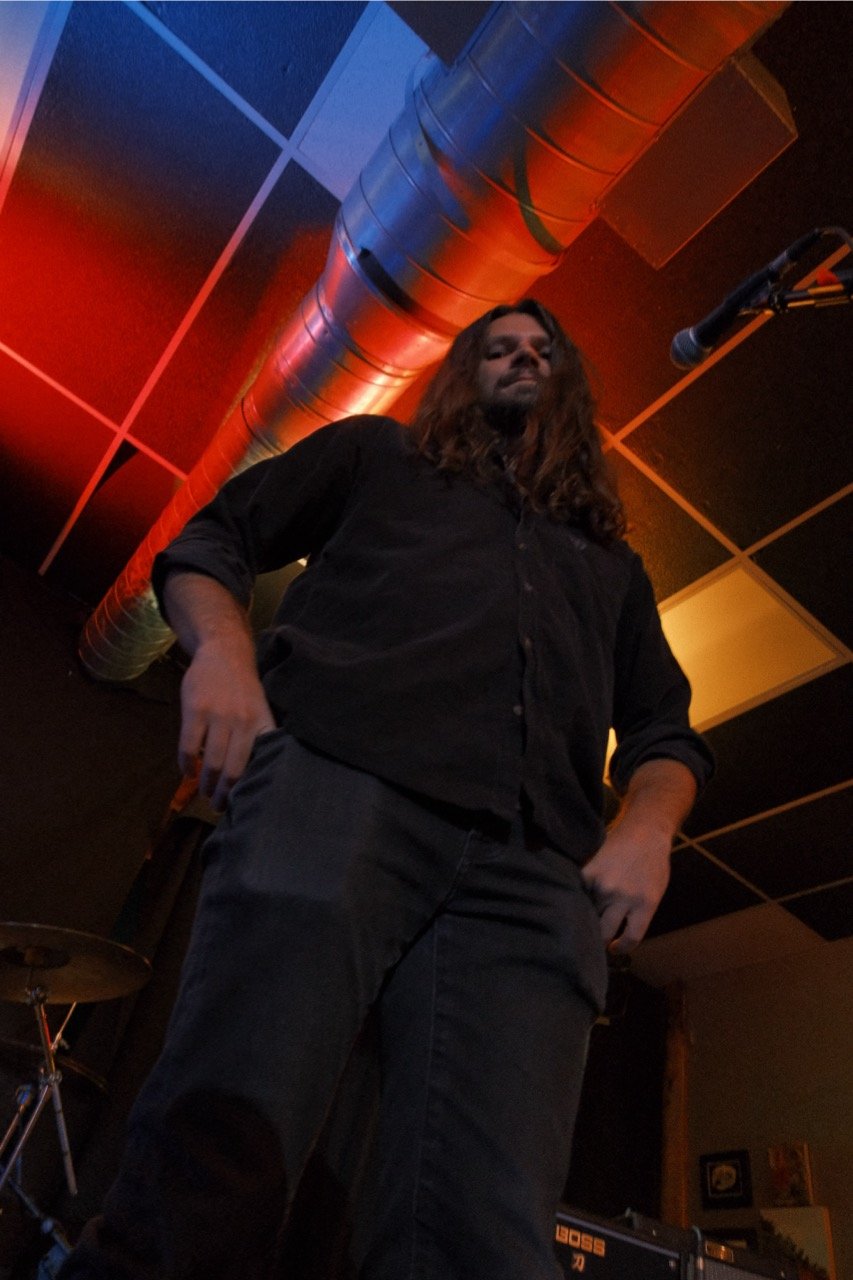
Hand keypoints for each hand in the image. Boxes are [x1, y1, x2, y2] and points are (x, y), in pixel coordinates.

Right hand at [178, 636, 275, 810]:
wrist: (224, 653)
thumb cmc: (243, 689)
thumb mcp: (259, 710)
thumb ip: (257, 737)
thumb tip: (253, 775)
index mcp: (261, 724)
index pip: (258, 763)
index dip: (250, 787)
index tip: (244, 803)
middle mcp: (243, 721)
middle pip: (233, 769)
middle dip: (225, 793)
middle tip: (218, 806)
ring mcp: (218, 715)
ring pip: (212, 762)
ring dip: (206, 783)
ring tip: (204, 793)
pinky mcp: (195, 710)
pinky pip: (189, 746)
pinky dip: (187, 764)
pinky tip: (187, 772)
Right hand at [580, 817, 671, 954]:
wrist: (645, 831)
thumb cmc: (654, 864)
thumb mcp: (655, 893)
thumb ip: (638, 913)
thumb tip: (617, 933)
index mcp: (646, 905)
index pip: (631, 938)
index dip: (621, 948)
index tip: (614, 948)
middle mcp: (624, 897)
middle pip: (604, 931)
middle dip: (600, 938)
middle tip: (596, 938)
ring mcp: (605, 884)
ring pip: (589, 913)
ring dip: (587, 916)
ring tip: (585, 917)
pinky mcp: (590, 871)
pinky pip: (579, 892)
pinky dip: (578, 897)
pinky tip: (579, 897)